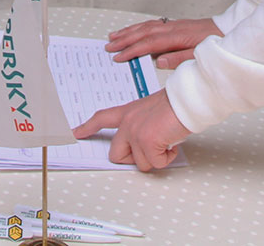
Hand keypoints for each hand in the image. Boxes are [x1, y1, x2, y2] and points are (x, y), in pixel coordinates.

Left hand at [73, 90, 190, 171]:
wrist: (186, 101)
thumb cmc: (176, 104)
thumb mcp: (151, 111)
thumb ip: (142, 124)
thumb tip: (147, 143)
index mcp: (128, 112)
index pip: (101, 118)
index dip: (87, 127)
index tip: (77, 133)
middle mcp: (128, 123)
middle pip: (116, 155)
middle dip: (132, 159)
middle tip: (148, 151)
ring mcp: (135, 133)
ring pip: (140, 163)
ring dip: (156, 157)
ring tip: (166, 140)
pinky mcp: (147, 143)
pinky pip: (155, 163)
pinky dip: (167, 158)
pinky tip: (171, 143)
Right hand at [103, 16, 220, 69]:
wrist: (229, 31)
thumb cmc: (216, 44)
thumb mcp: (200, 56)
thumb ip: (179, 59)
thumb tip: (158, 61)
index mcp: (177, 36)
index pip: (149, 43)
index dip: (132, 50)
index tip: (118, 56)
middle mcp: (172, 28)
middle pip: (142, 33)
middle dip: (124, 40)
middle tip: (108, 47)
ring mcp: (172, 25)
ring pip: (145, 27)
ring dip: (128, 31)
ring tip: (113, 37)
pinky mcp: (175, 25)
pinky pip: (151, 25)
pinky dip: (138, 27)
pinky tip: (133, 31)